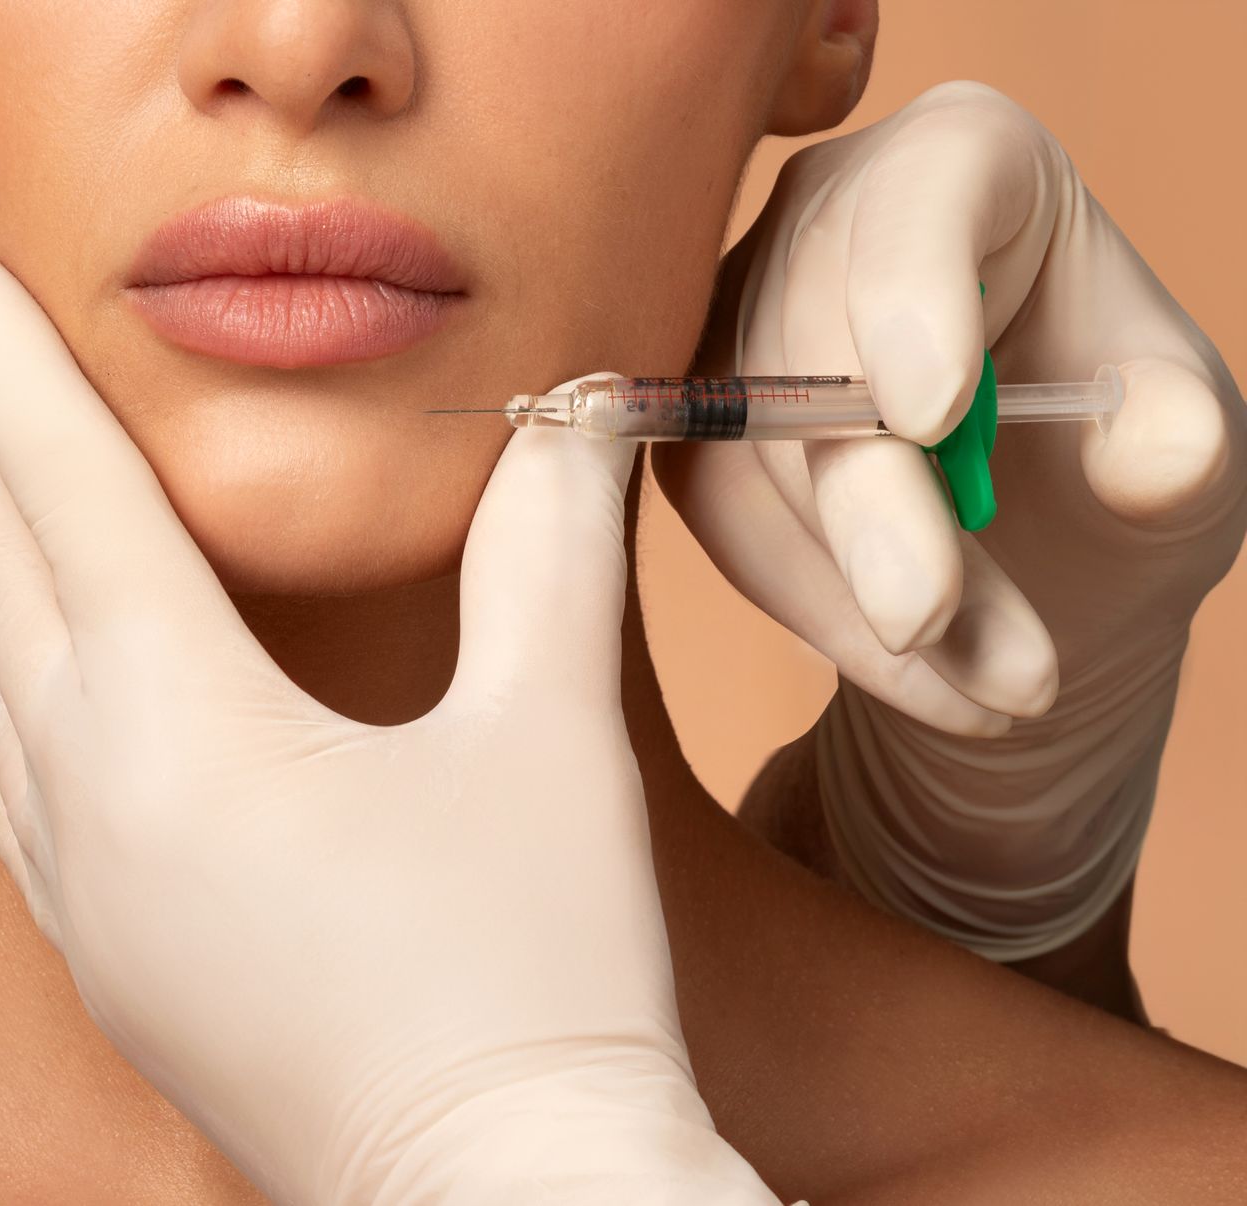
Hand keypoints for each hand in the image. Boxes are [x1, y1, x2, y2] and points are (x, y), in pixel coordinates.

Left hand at [0, 228, 782, 1203]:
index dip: (0, 355)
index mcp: (183, 725)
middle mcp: (91, 794)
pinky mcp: (99, 942)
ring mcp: (78, 879)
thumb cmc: (535, 980)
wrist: (497, 1204)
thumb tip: (584, 411)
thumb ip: (549, 552)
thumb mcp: (551, 741)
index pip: (65, 489)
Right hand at [655, 82, 1246, 957]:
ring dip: (855, 587)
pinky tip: (925, 679)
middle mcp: (826, 217)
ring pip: (751, 449)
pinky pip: (723, 519)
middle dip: (873, 503)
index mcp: (965, 163)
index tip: (932, 417)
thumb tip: (1154, 460)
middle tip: (934, 623)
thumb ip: (1181, 445)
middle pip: (809, 345)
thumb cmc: (1112, 451)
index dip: (914, 298)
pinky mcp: (693, 421)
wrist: (1036, 544)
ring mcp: (739, 316)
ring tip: (990, 688)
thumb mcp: (1183, 447)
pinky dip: (820, 613)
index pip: (917, 200)